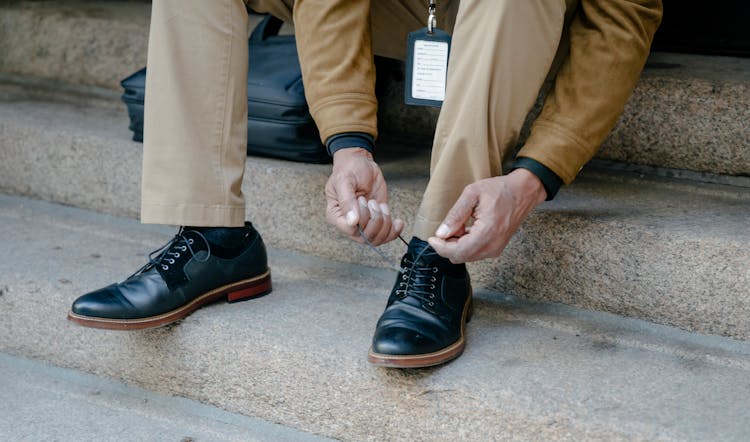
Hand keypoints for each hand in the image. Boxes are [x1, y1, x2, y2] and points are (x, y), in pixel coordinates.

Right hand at [325, 148, 403, 244]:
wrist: (361, 162)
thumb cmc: (349, 169)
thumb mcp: (345, 180)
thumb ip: (347, 201)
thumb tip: (352, 222)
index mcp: (336, 215)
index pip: (350, 230)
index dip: (361, 219)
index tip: (363, 200)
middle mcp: (349, 223)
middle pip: (365, 237)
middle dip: (375, 220)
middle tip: (373, 201)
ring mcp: (363, 223)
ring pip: (376, 239)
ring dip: (385, 223)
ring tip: (381, 205)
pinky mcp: (376, 220)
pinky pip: (385, 235)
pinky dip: (394, 231)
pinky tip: (398, 222)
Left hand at [427, 169, 546, 262]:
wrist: (523, 192)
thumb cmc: (500, 190)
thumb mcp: (472, 194)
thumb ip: (455, 215)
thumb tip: (441, 233)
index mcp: (487, 232)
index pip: (457, 251)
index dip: (440, 247)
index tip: (432, 238)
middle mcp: (493, 245)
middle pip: (460, 257)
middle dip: (447, 246)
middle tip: (446, 228)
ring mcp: (496, 249)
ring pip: (466, 256)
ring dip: (457, 245)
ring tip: (459, 225)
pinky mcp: (496, 248)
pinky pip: (475, 253)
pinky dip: (466, 244)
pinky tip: (466, 229)